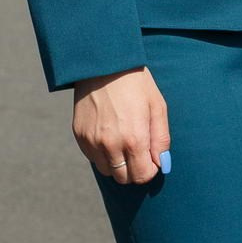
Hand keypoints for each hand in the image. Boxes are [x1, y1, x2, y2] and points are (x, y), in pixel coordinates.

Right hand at [72, 67, 169, 183]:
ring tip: (123, 141)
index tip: (151, 158)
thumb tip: (161, 164)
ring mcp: (92, 142)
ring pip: (107, 171)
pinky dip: (102, 154)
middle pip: (124, 178)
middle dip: (134, 169)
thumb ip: (161, 140)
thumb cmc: (136, 84)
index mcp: (134, 139)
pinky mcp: (80, 136)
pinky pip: (93, 158)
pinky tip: (109, 134)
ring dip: (117, 163)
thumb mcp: (157, 107)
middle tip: (138, 150)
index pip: (142, 176)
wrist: (104, 64)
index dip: (150, 170)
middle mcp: (110, 145)